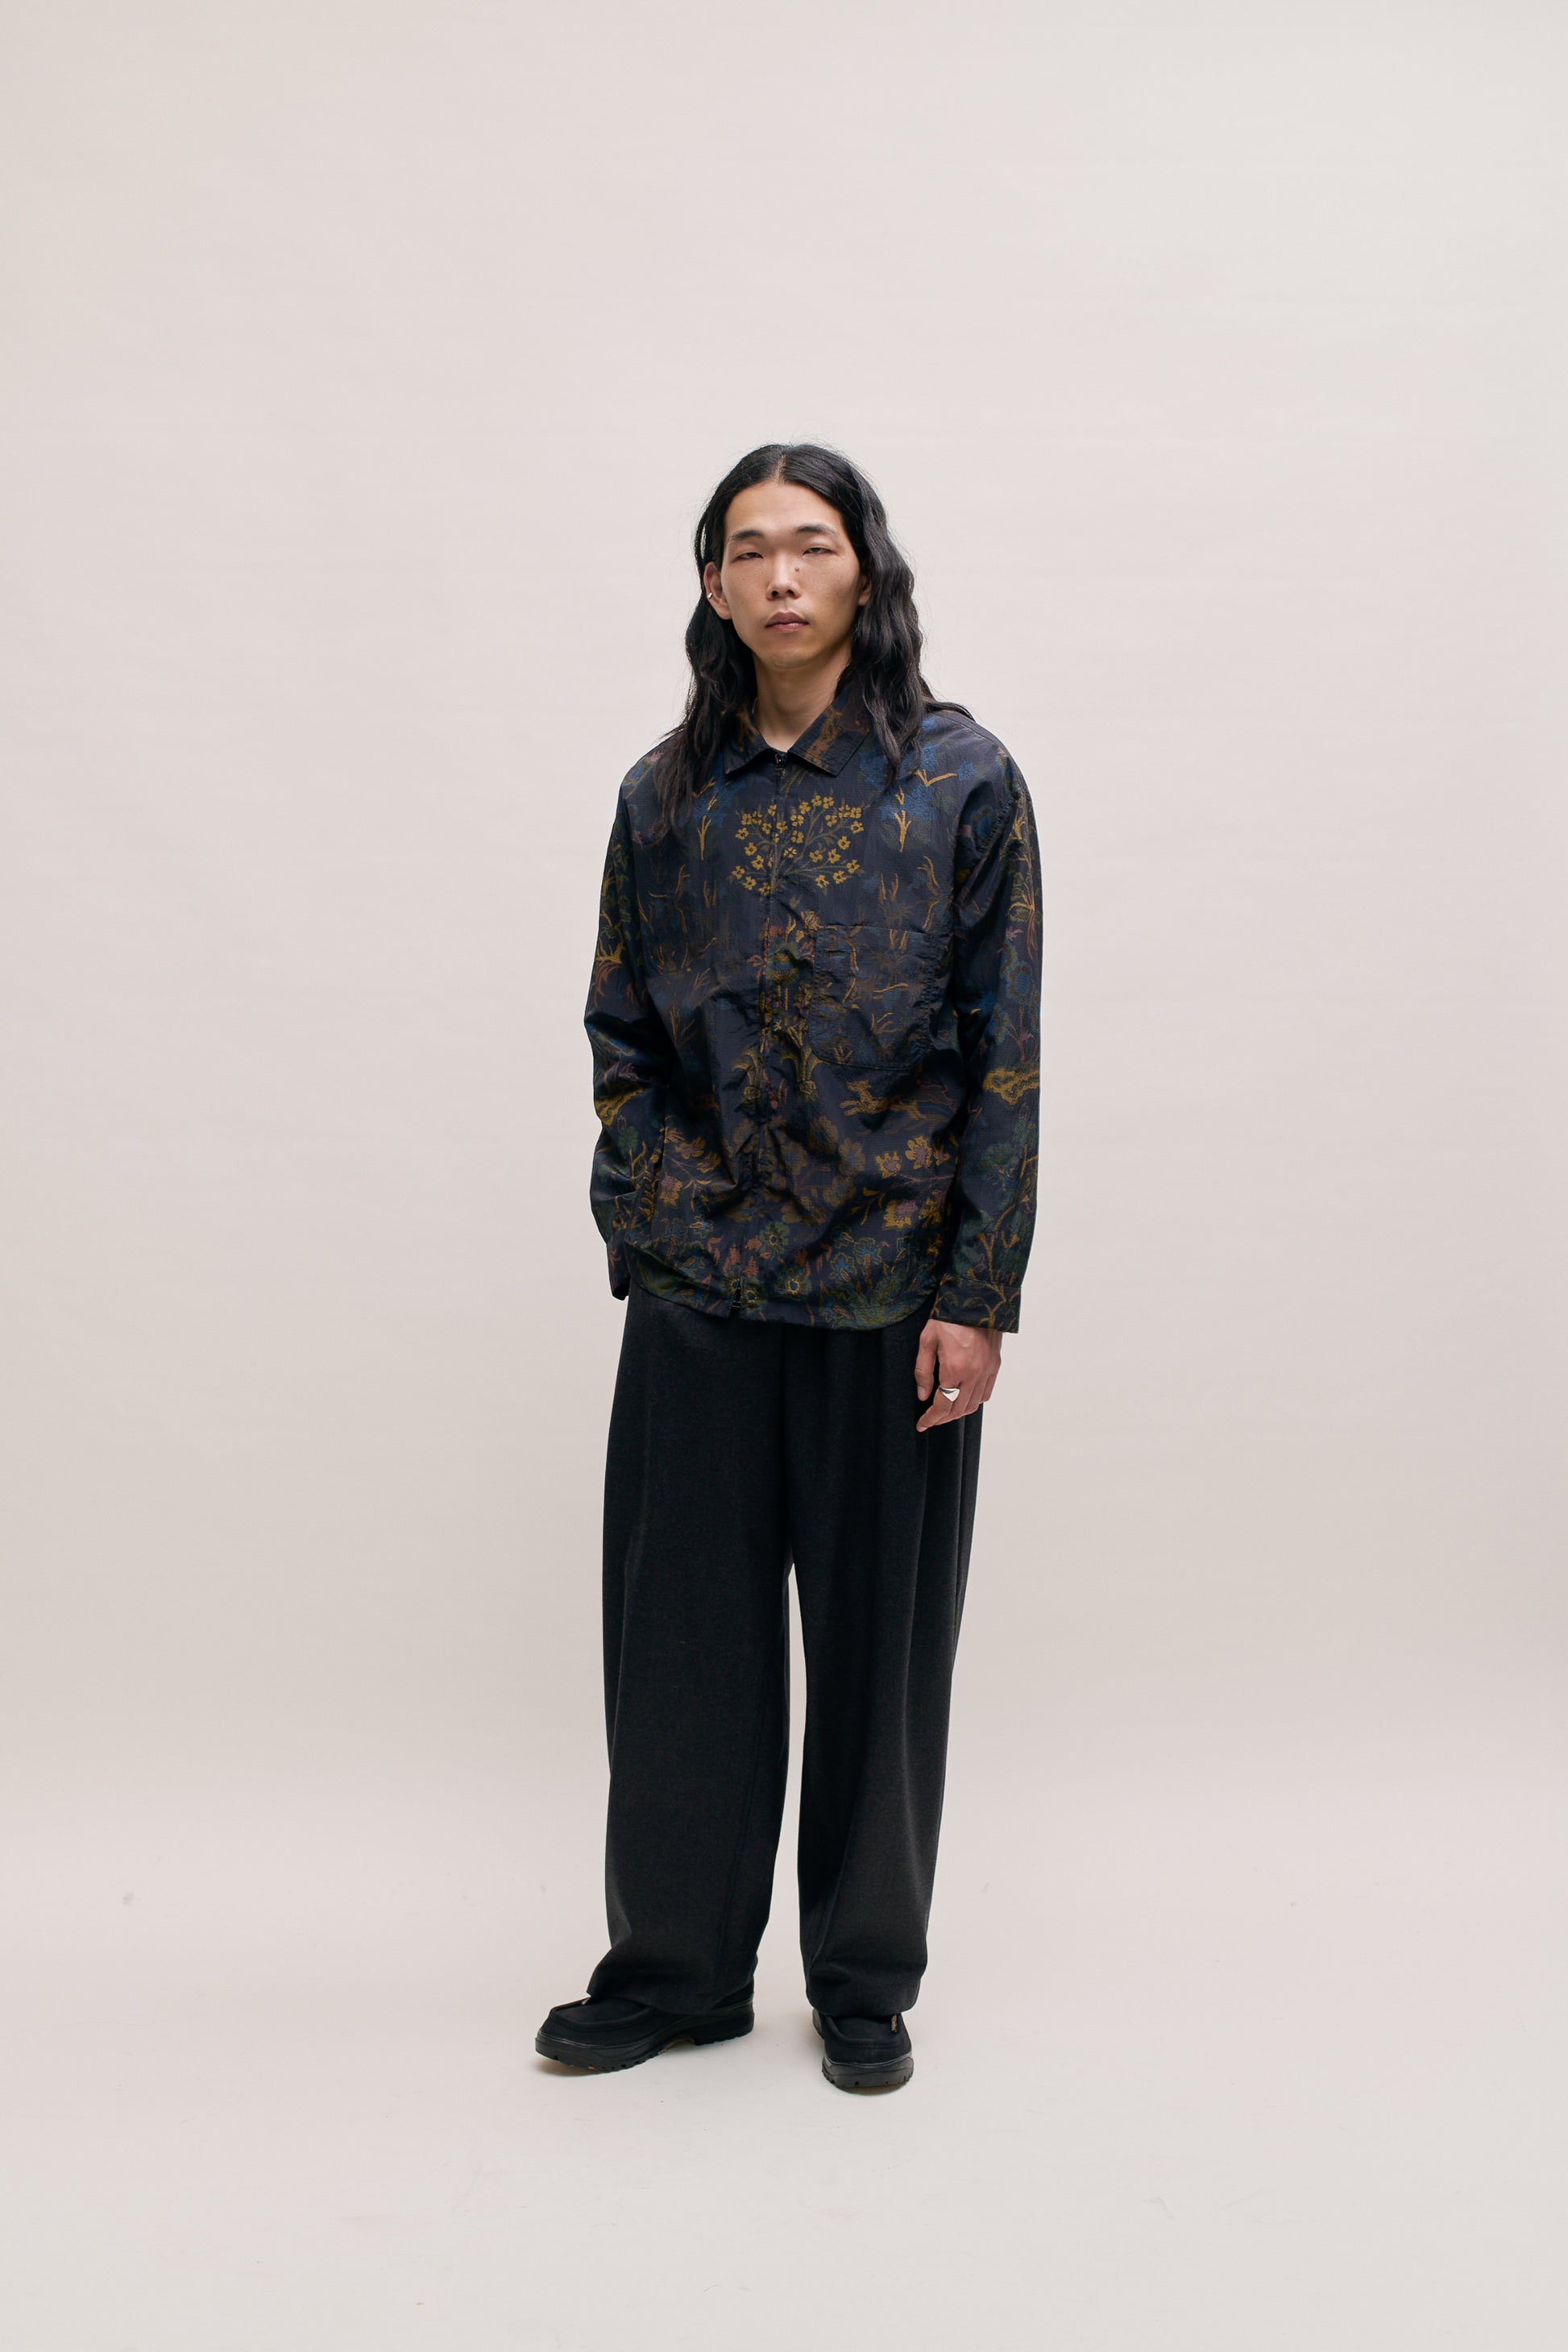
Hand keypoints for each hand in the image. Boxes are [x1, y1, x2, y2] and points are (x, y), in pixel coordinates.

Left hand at [914, 1315, 1001, 1431]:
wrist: (975, 1299)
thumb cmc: (947, 1318)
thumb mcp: (927, 1341)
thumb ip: (923, 1371)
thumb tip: (923, 1396)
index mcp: (955, 1368)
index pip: (943, 1405)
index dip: (931, 1419)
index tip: (921, 1425)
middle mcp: (974, 1373)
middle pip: (958, 1409)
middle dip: (942, 1418)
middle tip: (930, 1419)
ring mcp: (987, 1370)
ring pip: (973, 1404)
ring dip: (958, 1412)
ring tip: (945, 1411)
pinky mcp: (995, 1365)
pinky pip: (986, 1393)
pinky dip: (974, 1401)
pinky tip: (963, 1398)